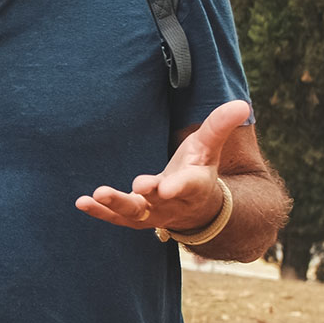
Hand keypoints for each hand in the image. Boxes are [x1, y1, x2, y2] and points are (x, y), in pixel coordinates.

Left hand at [74, 100, 250, 232]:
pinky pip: (116, 218)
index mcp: (194, 186)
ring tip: (97, 194)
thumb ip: (219, 126)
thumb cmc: (199, 170)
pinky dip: (100, 211)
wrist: (196, 209)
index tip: (166, 187)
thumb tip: (242, 104)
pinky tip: (81, 202)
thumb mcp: (209, 148)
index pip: (188, 186)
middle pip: (159, 201)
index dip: (178, 186)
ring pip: (134, 213)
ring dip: (116, 204)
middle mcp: (173, 204)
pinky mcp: (135, 217)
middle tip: (137, 186)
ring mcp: (153, 214)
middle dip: (148, 195)